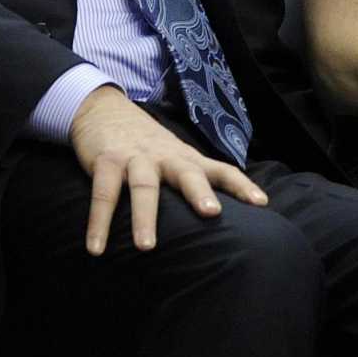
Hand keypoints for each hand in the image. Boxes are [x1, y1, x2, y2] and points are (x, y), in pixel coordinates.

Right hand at [69, 85, 267, 254]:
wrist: (103, 108)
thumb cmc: (146, 144)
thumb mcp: (174, 156)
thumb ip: (194, 179)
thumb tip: (221, 216)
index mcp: (186, 158)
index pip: (220, 169)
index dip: (240, 185)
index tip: (261, 203)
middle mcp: (165, 157)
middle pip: (187, 173)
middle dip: (199, 192)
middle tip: (212, 213)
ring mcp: (135, 158)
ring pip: (143, 187)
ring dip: (144, 217)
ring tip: (146, 248)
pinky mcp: (106, 161)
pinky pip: (103, 194)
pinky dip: (98, 223)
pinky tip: (96, 248)